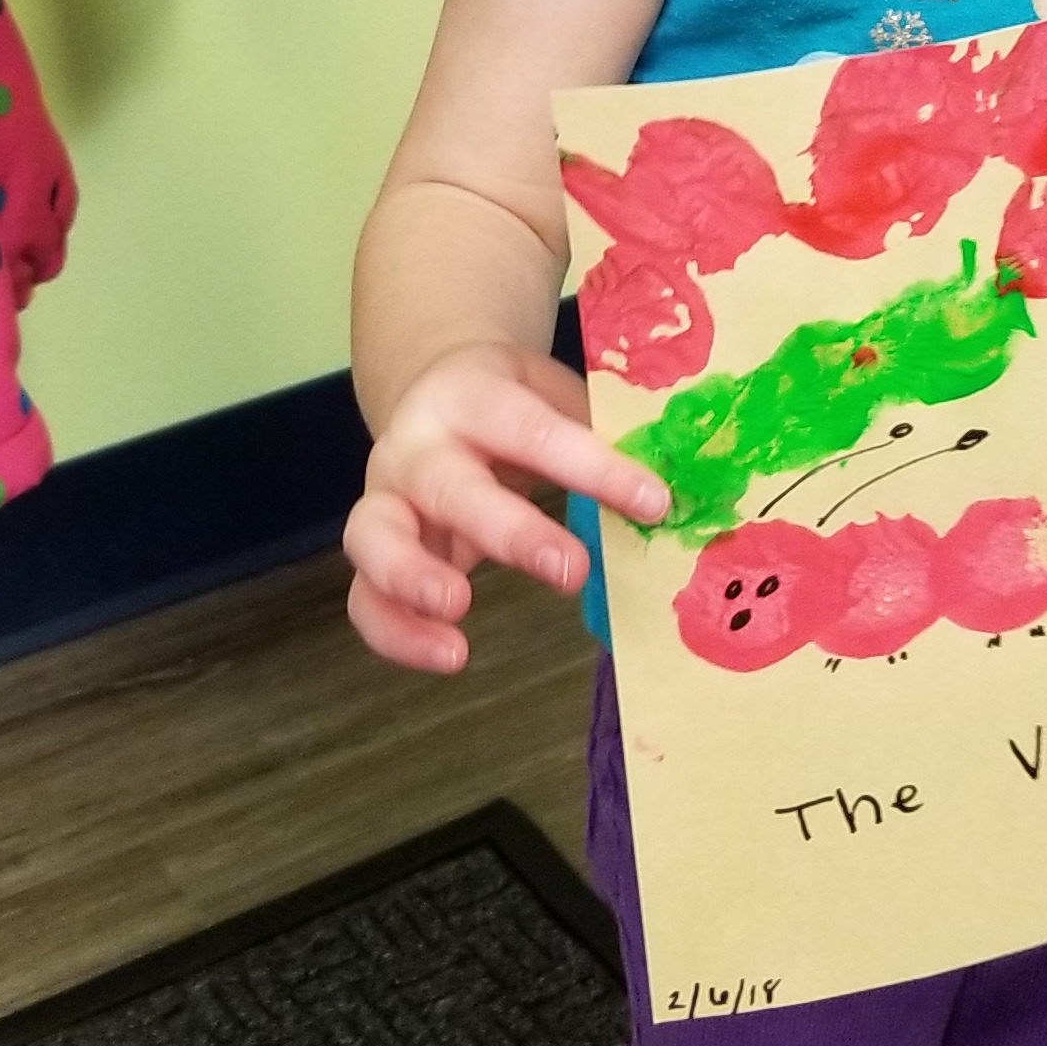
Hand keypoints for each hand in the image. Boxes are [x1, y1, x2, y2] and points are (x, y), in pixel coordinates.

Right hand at [343, 340, 672, 673]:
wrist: (434, 389)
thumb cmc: (513, 404)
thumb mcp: (555, 396)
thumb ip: (602, 437)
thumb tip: (682, 492)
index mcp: (471, 394)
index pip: (530, 427)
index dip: (591, 465)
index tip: (654, 501)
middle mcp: (417, 444)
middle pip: (448, 484)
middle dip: (509, 530)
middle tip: (572, 571)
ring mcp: (384, 498)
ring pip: (373, 537)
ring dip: (413, 577)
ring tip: (459, 614)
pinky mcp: (373, 552)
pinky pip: (364, 598)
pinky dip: (397, 633)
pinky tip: (449, 655)